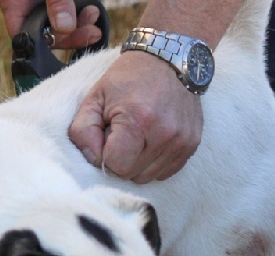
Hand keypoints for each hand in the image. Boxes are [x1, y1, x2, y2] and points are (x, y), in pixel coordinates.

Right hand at [0, 0, 101, 48]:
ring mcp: (41, 4)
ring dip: (79, 26)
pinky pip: (68, 15)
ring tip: (93, 16)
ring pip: (60, 26)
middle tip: (91, 33)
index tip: (67, 43)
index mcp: (13, 2)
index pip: (23, 34)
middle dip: (70, 36)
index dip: (43, 44)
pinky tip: (92, 11)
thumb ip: (56, 0)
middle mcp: (25, 5)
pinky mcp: (58, 3)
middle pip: (46, 34)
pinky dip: (80, 16)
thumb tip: (64, 28)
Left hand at [69, 52, 203, 183]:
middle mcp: (164, 135)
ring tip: (138, 137)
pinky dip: (154, 162)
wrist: (171, 60)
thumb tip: (93, 160)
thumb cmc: (129, 78)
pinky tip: (151, 141)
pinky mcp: (192, 145)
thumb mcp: (95, 96)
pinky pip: (166, 172)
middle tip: (122, 134)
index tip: (108, 135)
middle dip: (122, 159)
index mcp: (138, 120)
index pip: (115, 165)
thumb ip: (83, 130)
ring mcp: (181, 142)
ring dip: (138, 163)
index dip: (105, 154)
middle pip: (131, 174)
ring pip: (149, 177)